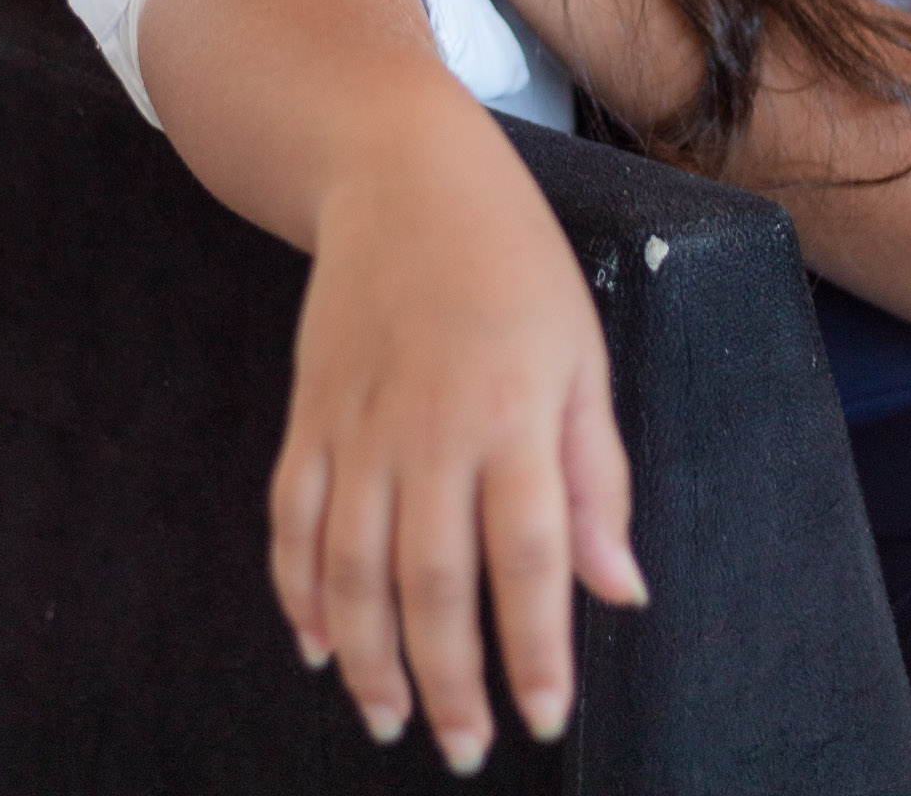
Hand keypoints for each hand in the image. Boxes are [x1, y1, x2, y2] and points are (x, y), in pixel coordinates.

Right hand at [271, 115, 647, 772]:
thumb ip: (597, 478)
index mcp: (512, 410)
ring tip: (390, 721)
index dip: (536, 649)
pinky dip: (297, 591)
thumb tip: (618, 592)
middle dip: (448, 682)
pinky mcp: (310, 412)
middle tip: (469, 748)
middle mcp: (428, 426)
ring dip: (368, 659)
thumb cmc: (511, 260)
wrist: (401, 173)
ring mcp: (357, 421)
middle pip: (430, 583)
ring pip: (350, 568)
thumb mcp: (582, 353)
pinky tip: (318, 645)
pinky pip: (292, 519)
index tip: (546, 717)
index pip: (527, 558)